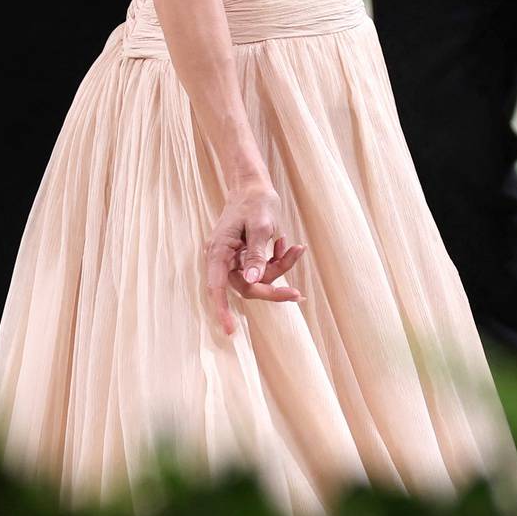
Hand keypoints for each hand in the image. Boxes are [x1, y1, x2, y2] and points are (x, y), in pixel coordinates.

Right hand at [204, 182, 305, 335]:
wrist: (254, 184)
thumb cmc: (256, 200)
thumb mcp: (261, 225)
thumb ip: (257, 254)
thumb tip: (252, 281)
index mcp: (219, 251)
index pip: (218, 287)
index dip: (222, 310)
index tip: (230, 330)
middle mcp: (222, 258)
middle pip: (247, 286)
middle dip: (273, 286)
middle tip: (298, 294)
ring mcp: (233, 258)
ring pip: (258, 278)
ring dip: (279, 267)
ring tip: (293, 248)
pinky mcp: (244, 257)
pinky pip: (262, 269)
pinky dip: (277, 260)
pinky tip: (285, 245)